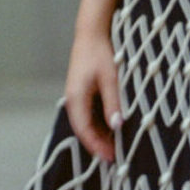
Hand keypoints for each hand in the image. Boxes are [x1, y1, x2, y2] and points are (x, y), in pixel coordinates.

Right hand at [64, 30, 121, 163]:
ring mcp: (76, 96)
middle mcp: (72, 100)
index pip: (84, 131)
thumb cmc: (101, 52)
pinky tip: (111, 128)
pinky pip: (88, 114)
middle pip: (83, 130)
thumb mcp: (111, 78)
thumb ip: (113, 102)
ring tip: (115, 146)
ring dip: (98, 135)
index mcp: (75, 98)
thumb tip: (117, 126)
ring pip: (85, 123)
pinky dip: (98, 124)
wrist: (91, 31)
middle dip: (98, 144)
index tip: (111, 158)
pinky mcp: (82, 91)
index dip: (96, 146)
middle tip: (116, 157)